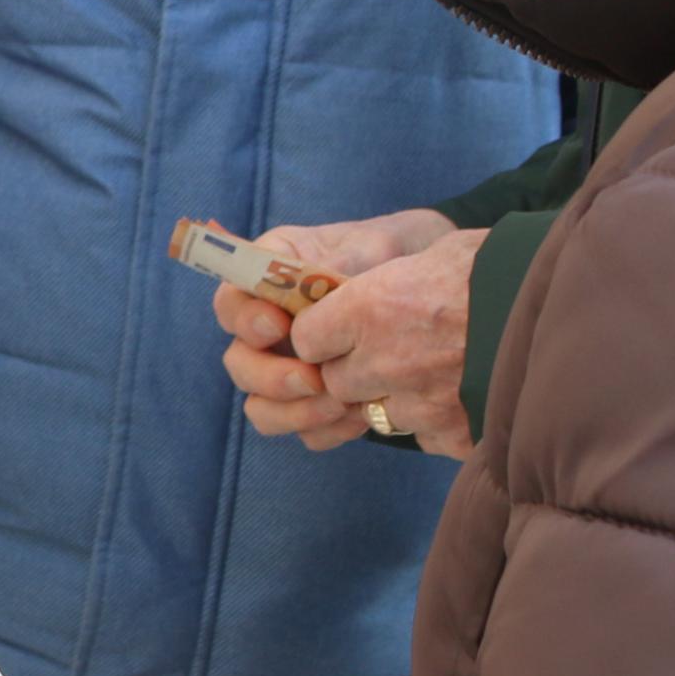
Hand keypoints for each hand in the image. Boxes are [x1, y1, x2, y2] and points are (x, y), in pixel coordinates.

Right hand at [215, 210, 477, 456]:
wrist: (443, 288)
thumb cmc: (401, 252)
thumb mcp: (376, 244)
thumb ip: (339, 262)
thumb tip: (313, 282)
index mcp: (273, 276)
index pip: (231, 302)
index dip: (245, 320)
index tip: (280, 326)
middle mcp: (273, 325)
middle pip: (239, 362)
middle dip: (270, 377)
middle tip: (314, 379)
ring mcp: (291, 367)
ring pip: (262, 406)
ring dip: (293, 412)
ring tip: (341, 405)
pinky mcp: (318, 401)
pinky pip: (303, 430)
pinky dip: (325, 430)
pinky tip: (361, 418)